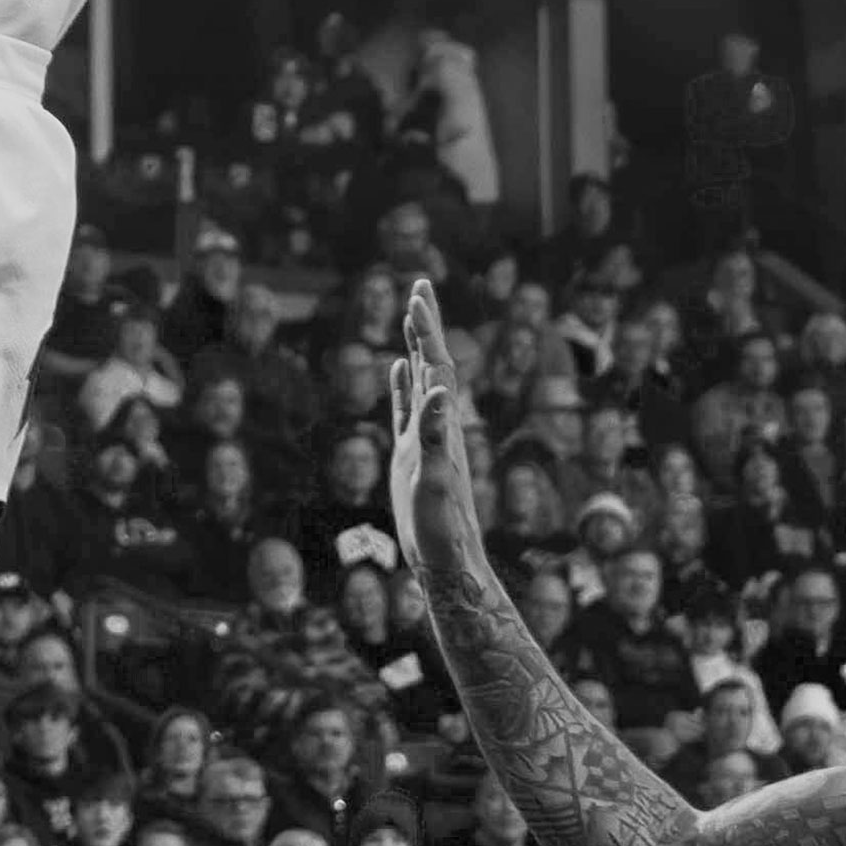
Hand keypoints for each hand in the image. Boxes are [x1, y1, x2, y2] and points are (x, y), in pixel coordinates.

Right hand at [388, 276, 482, 586]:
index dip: (428, 331)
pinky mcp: (411, 455)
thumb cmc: (443, 529)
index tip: (418, 293)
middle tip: (420, 285)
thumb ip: (437, 437)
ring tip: (412, 316)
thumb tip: (440, 389)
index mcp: (442, 426)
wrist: (447, 560)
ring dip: (416, 346)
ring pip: (419, 380)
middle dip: (425, 324)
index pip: (435, 366)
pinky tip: (398, 369)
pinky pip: (406, 408)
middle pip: (431, 363)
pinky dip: (402, 383)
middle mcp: (437, 425)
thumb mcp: (437, 482)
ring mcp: (423, 438)